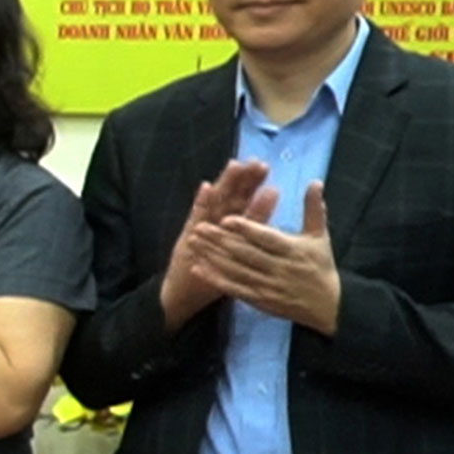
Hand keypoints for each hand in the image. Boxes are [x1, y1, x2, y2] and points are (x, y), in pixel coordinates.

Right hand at [160, 158, 274, 328]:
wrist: (184, 291)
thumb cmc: (213, 273)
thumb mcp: (235, 255)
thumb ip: (249, 235)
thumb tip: (268, 216)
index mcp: (228, 227)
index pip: (242, 200)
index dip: (252, 184)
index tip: (265, 166)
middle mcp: (215, 223)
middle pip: (232, 196)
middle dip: (244, 180)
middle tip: (257, 162)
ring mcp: (201, 228)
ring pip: (215, 203)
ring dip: (224, 184)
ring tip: (235, 165)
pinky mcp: (189, 236)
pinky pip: (195, 217)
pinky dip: (200, 203)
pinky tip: (205, 187)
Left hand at [201, 180, 342, 333]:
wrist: (327, 306)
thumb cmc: (320, 265)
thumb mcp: (320, 236)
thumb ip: (314, 209)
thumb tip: (315, 181)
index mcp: (293, 250)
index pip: (266, 238)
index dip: (246, 229)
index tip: (225, 218)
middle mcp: (279, 268)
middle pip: (245, 253)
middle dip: (220, 241)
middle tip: (198, 228)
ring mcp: (268, 286)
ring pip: (236, 270)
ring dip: (212, 257)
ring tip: (192, 243)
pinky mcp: (259, 300)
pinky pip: (234, 289)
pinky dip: (215, 279)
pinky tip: (198, 268)